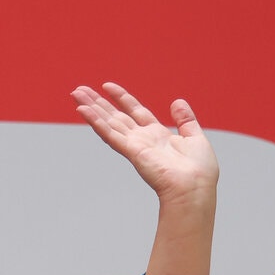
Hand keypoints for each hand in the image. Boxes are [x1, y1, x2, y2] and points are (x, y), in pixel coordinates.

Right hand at [71, 83, 218, 206]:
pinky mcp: (132, 150)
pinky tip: (83, 110)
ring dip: (91, 108)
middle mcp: (142, 139)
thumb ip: (185, 119)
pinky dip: (96, 122)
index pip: (135, 111)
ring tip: (76, 94)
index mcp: (157, 136)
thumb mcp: (195, 137)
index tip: (107, 87)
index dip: (121, 98)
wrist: (194, 187)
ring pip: (108, 122)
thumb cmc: (198, 171)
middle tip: (80, 90)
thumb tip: (177, 102)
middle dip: (98, 102)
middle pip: (115, 116)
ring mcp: (135, 145)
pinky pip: (110, 133)